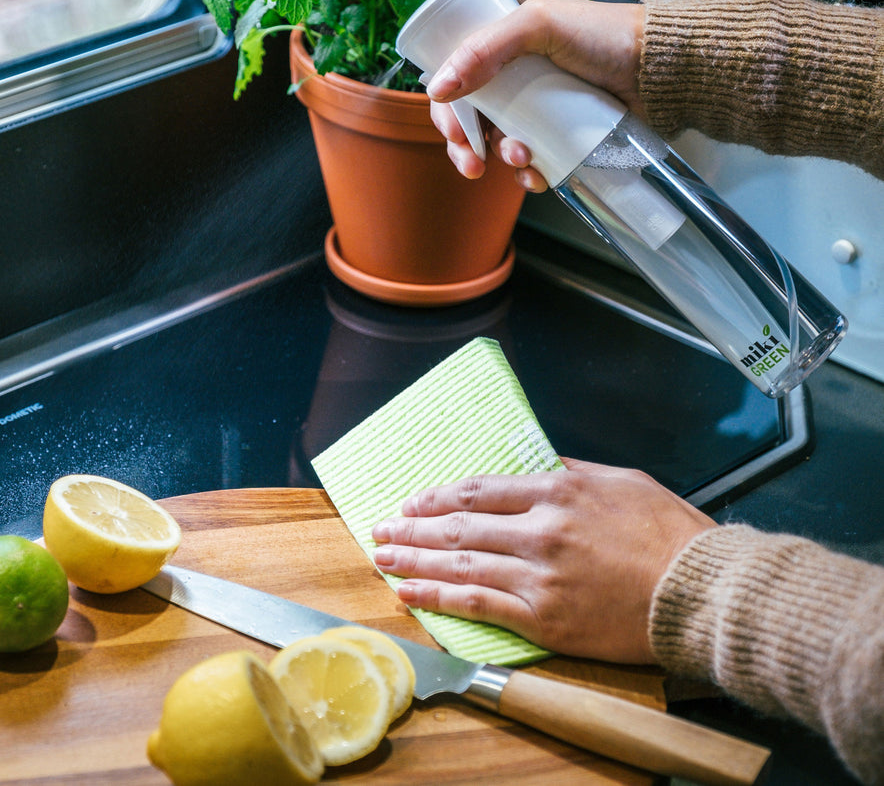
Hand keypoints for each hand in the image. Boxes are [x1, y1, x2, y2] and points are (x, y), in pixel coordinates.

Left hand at [372, 458, 713, 663]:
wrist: (699, 591)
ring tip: (383, 559)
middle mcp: (539, 530)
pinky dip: (440, 598)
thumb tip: (538, 464)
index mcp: (557, 491)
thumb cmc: (670, 533)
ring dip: (415, 560)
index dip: (438, 495)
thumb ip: (572, 471)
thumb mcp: (622, 480)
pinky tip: (412, 594)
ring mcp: (538, 575)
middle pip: (460, 525)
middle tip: (382, 529)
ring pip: (460, 563)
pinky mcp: (543, 618)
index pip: (479, 489)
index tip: (414, 502)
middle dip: (414, 527)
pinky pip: (478, 606)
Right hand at [426, 0, 645, 191]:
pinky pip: (533, 164)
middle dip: (467, 147)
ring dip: (504, 159)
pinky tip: (538, 174)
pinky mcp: (561, 137)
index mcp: (504, 44)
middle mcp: (517, 78)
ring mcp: (539, 110)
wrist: (659, 70)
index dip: (448, 109)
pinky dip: (530, 174)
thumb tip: (438, 88)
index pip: (458, 79)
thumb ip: (485, 49)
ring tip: (524, 157)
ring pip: (501, 145)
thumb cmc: (606, 35)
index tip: (455, 130)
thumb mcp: (540, 25)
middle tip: (472, 165)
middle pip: (473, 119)